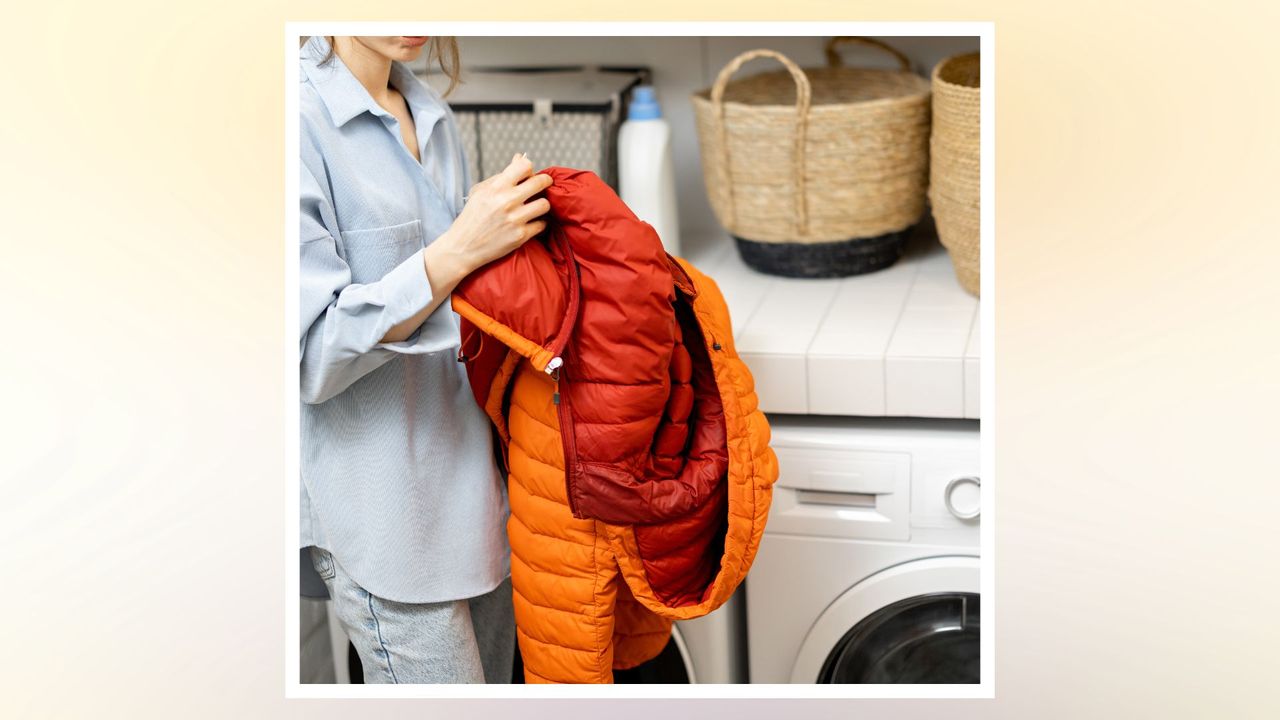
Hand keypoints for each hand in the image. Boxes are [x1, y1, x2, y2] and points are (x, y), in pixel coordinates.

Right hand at [439, 153, 552, 276]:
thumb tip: (520, 157)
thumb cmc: (472, 217)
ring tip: (535, 208)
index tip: (529, 175)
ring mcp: (515, 219)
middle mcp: (506, 201)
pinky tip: (530, 223)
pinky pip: (542, 224)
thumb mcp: (481, 192)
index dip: (530, 169)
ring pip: (545, 204)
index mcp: (496, 187)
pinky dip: (538, 223)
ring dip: (542, 205)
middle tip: (543, 186)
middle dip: (545, 183)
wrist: (463, 247)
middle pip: (540, 182)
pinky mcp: (520, 236)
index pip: (525, 166)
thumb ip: (502, 175)